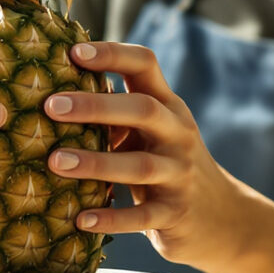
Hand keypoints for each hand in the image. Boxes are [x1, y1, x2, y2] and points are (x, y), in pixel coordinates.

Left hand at [44, 41, 257, 270]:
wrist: (222, 216)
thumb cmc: (165, 163)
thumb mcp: (150, 133)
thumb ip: (115, 113)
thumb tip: (52, 91)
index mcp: (168, 106)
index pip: (145, 65)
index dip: (112, 54)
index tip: (74, 52)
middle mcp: (177, 134)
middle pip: (142, 110)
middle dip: (96, 106)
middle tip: (51, 106)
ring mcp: (179, 174)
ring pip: (139, 165)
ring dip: (96, 163)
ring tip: (55, 162)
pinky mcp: (175, 213)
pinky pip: (142, 217)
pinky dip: (112, 219)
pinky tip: (81, 220)